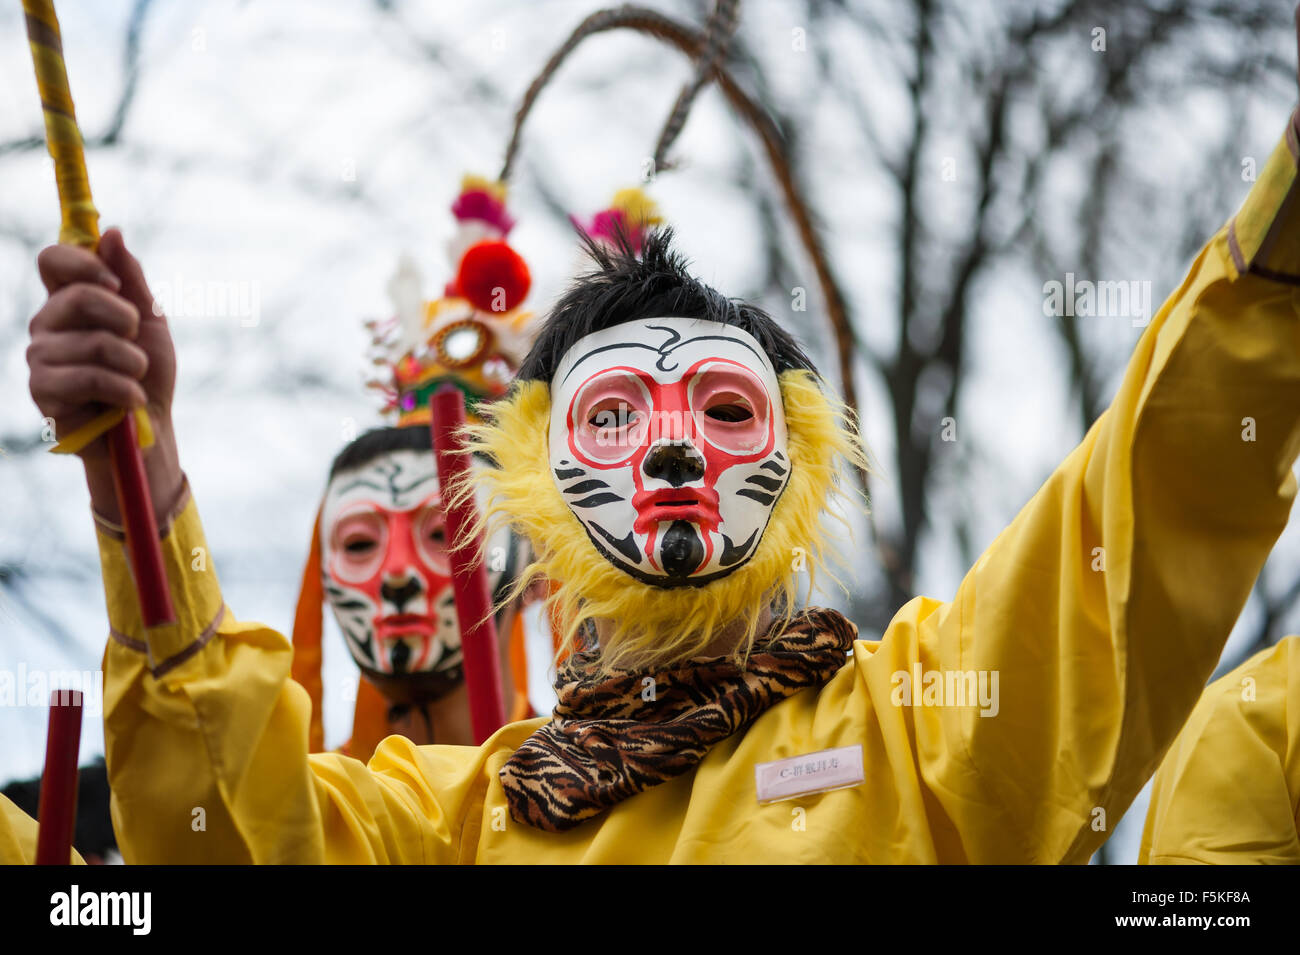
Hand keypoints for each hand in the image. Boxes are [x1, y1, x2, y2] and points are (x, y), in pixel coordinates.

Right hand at [27, 228, 183, 522]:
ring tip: (137, 377)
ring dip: (131, 362)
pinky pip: (86, 378)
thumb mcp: (150, 322)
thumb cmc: (148, 374)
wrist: (150, 427)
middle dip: (123, 317)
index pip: (53, 260)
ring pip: (91, 343)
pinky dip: (122, 389)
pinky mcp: (43, 392)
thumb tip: (111, 232)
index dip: (82, 262)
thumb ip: (131, 279)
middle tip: (137, 339)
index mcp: (70, 301)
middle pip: (74, 296)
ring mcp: (41, 358)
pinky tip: (131, 400)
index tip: (115, 282)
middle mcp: (47, 324)